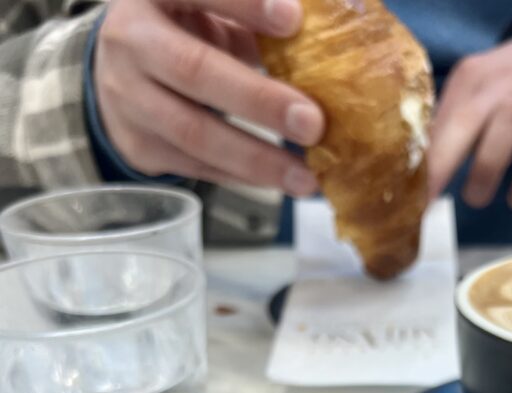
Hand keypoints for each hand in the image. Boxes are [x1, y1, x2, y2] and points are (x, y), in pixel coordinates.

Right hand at [94, 0, 324, 193]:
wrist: (118, 73)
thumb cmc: (182, 30)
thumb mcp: (207, 7)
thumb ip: (250, 18)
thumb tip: (318, 38)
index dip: (244, 4)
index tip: (295, 19)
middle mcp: (130, 42)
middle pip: (195, 72)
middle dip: (258, 101)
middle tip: (313, 124)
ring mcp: (128, 99)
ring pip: (194, 134)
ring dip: (257, 159)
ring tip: (306, 176)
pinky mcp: (139, 145)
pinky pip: (197, 166)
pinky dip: (244, 176)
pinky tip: (281, 181)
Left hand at [428, 29, 511, 211]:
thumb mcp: (478, 91)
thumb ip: (451, 124)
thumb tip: (419, 171)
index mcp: (469, 79)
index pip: (436, 122)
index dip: (420, 162)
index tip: (406, 196)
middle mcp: (498, 86)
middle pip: (463, 123)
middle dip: (442, 166)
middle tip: (430, 201)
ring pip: (502, 135)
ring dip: (484, 174)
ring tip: (476, 198)